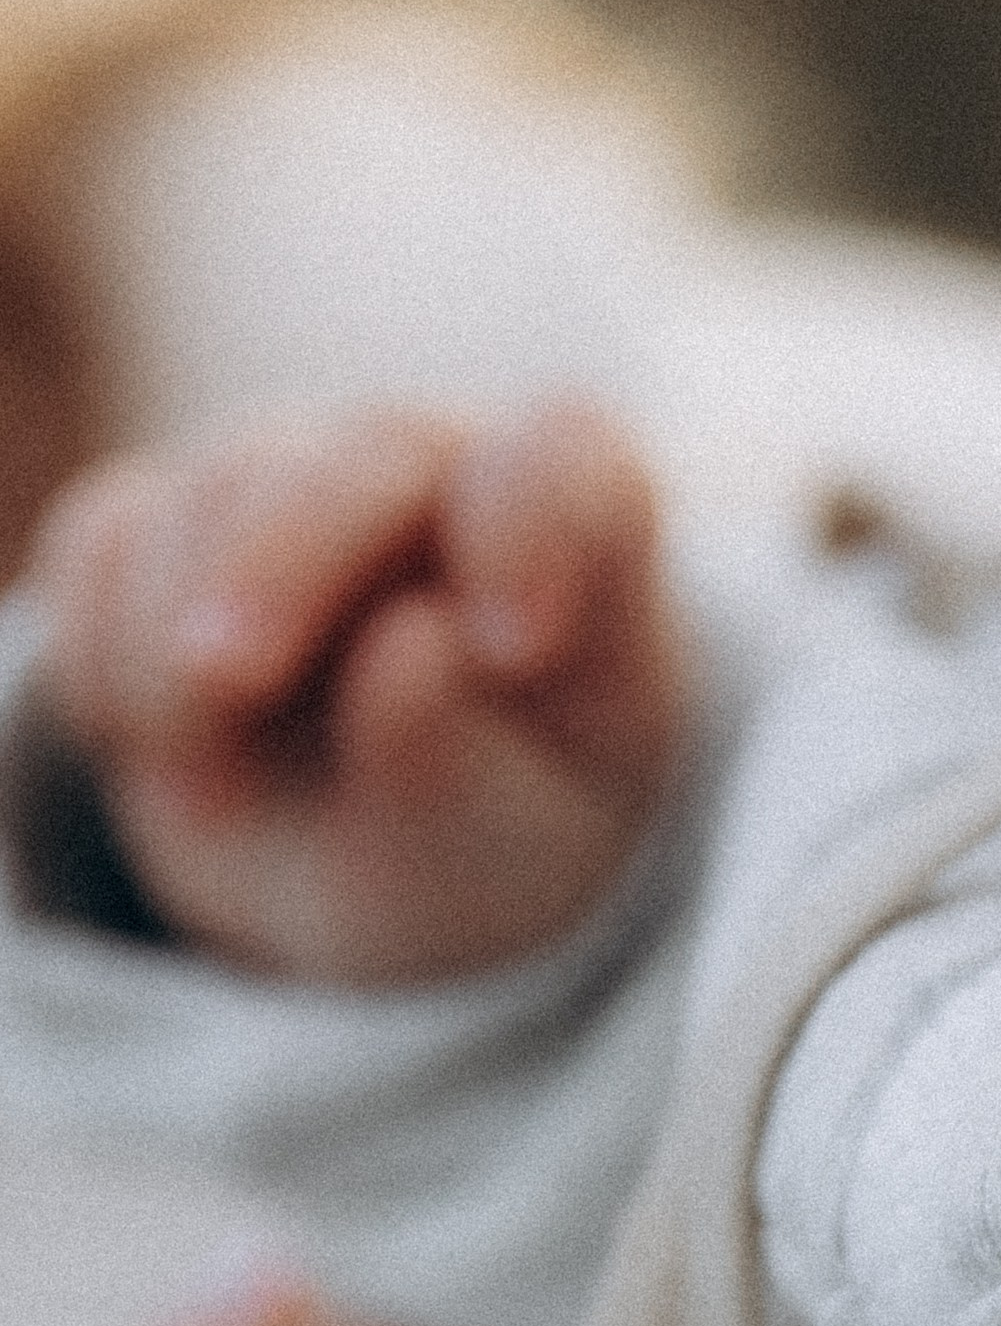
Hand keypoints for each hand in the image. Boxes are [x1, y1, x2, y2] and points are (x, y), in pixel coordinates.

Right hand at [32, 396, 686, 981]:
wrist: (368, 865)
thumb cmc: (484, 838)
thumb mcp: (505, 850)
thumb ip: (470, 764)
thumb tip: (409, 646)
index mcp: (573, 526)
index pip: (563, 460)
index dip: (534, 527)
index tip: (514, 650)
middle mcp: (432, 469)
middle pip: (361, 461)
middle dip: (282, 562)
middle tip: (228, 676)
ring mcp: (290, 475)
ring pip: (208, 500)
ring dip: (180, 664)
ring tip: (215, 804)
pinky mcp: (163, 515)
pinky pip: (102, 551)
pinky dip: (109, 670)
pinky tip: (169, 755)